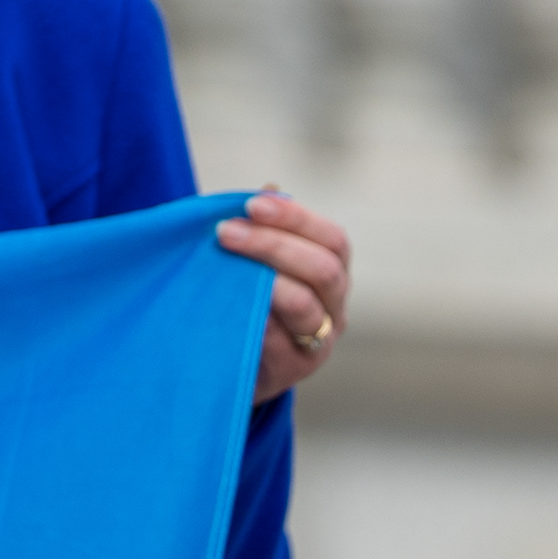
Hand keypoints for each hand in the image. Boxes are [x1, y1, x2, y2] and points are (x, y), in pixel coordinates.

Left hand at [217, 190, 349, 405]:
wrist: (232, 364)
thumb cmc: (247, 301)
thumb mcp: (257, 261)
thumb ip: (264, 228)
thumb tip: (270, 189)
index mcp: (333, 274)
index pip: (332, 240)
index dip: (296, 218)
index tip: (252, 205)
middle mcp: (335, 309)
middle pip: (323, 270)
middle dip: (273, 245)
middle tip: (225, 232)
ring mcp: (319, 343)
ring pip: (304, 306)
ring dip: (263, 279)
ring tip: (222, 262)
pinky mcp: (294, 369)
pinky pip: (278, 341)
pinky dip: (253, 317)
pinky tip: (225, 302)